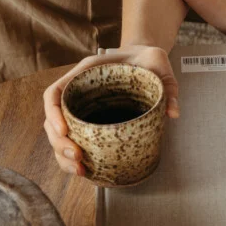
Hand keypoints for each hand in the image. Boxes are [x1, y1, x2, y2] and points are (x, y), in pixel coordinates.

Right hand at [42, 44, 179, 176]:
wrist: (147, 56)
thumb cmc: (147, 58)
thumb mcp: (158, 63)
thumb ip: (167, 85)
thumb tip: (172, 112)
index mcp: (86, 72)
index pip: (56, 92)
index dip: (54, 113)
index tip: (64, 130)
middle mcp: (79, 90)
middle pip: (53, 119)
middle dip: (59, 143)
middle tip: (77, 158)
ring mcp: (83, 106)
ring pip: (59, 134)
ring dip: (63, 155)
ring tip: (79, 170)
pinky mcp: (92, 120)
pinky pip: (75, 138)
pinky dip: (74, 156)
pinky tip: (85, 169)